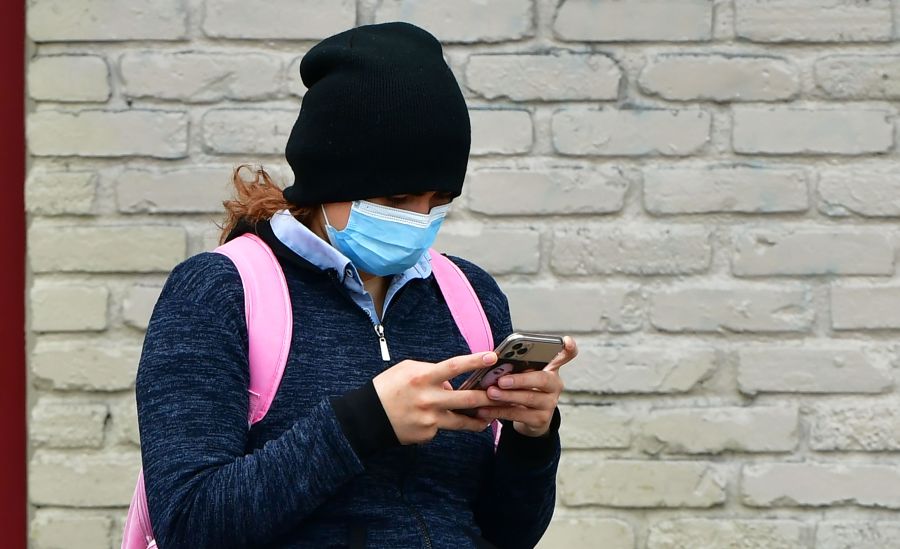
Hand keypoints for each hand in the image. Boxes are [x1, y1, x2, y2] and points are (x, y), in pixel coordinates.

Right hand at [373, 351, 498, 444]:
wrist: (367, 418)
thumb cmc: (387, 388)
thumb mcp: (406, 370)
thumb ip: (432, 372)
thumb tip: (451, 383)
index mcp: (422, 377)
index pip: (454, 367)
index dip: (475, 361)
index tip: (492, 357)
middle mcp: (428, 399)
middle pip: (467, 399)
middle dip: (489, 397)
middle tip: (504, 394)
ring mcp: (429, 420)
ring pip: (462, 421)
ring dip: (478, 419)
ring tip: (488, 417)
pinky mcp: (427, 435)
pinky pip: (441, 427)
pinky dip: (441, 423)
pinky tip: (429, 420)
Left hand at [475, 336, 577, 436]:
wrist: (529, 418)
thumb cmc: (523, 388)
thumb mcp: (523, 375)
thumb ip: (517, 366)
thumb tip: (494, 361)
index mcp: (551, 368)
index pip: (566, 355)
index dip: (569, 348)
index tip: (566, 340)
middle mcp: (555, 385)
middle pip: (542, 379)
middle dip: (520, 379)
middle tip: (501, 380)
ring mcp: (550, 403)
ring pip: (529, 398)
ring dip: (507, 396)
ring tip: (490, 393)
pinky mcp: (541, 420)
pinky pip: (518, 414)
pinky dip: (499, 411)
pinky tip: (484, 409)